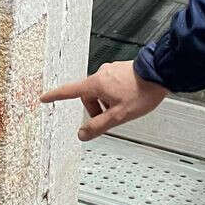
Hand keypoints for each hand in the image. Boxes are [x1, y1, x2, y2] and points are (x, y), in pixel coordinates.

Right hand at [40, 61, 168, 140]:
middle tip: (110, 118)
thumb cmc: (141, 92)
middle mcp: (101, 74)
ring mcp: (111, 71)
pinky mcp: (121, 70)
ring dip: (107, 102)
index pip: (69, 91)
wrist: (160, 73)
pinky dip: (115, 95)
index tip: (44, 98)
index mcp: (96, 84)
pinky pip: (111, 85)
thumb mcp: (118, 116)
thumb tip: (81, 135)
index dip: (55, 96)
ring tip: (124, 108)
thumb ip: (98, 126)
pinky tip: (129, 99)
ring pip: (101, 91)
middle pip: (89, 95)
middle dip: (95, 109)